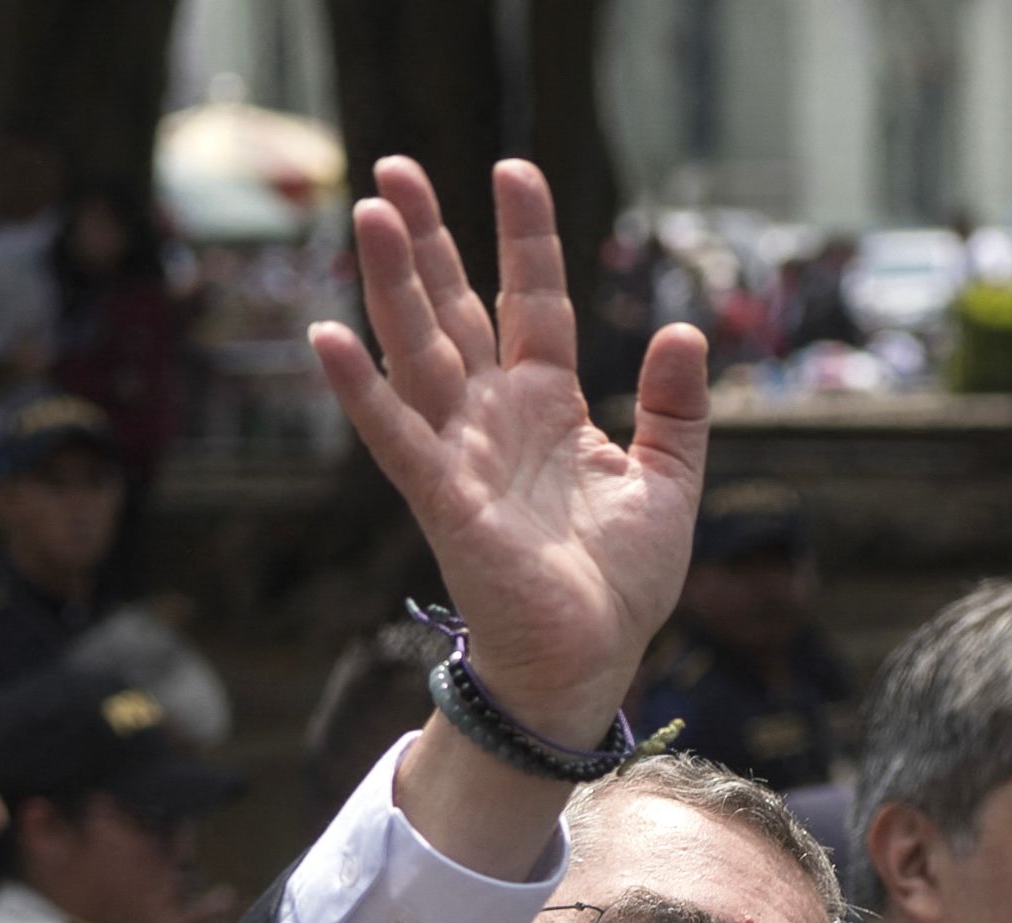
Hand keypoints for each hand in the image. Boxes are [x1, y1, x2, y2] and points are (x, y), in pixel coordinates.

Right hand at [309, 156, 707, 749]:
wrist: (591, 665)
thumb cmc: (620, 585)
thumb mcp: (669, 482)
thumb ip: (676, 409)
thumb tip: (684, 331)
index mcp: (547, 405)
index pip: (532, 301)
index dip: (523, 237)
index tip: (513, 171)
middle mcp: (494, 418)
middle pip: (453, 309)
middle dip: (427, 242)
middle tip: (396, 168)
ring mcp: (463, 455)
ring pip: (418, 353)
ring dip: (390, 287)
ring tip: (371, 215)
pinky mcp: (445, 503)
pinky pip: (396, 438)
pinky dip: (361, 392)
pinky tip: (327, 339)